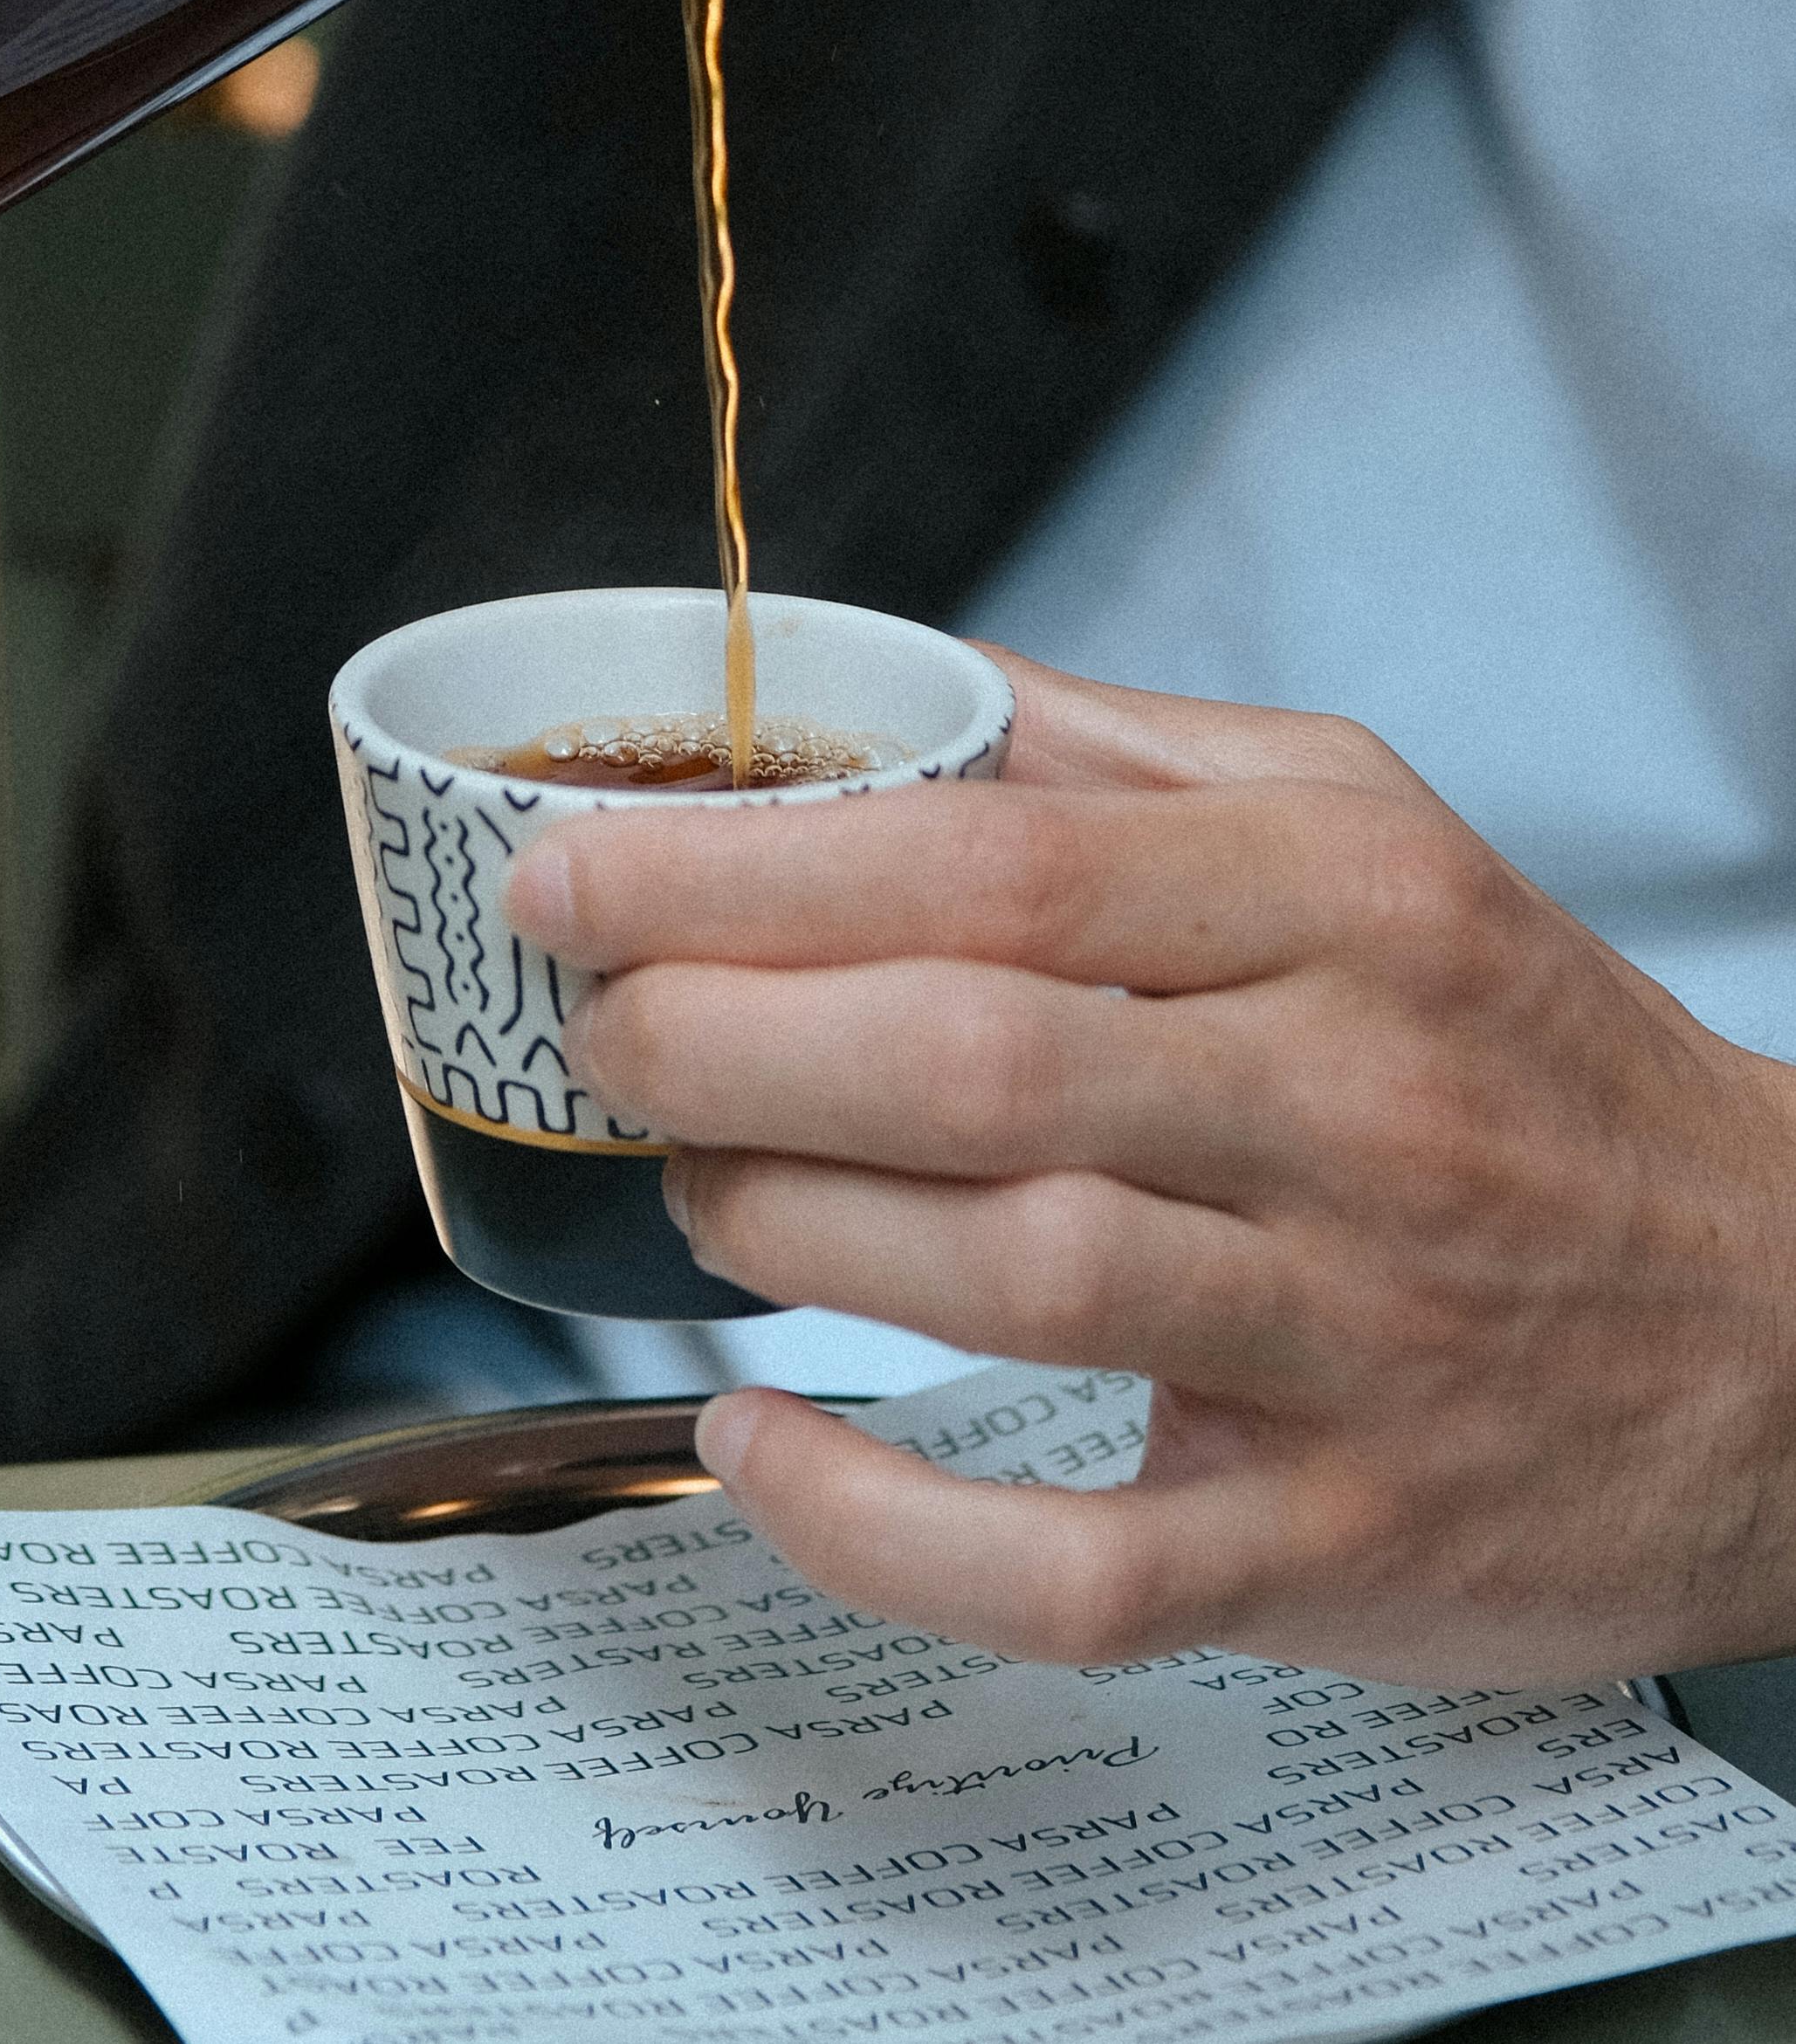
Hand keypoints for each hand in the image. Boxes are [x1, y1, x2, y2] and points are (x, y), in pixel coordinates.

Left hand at [505, 651, 1795, 1680]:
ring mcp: (1350, 1338)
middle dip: (731, 1034)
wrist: (1793, 1334)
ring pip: (1019, 1274)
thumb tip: (866, 686)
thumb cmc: (1526, 1065)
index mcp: (1337, 905)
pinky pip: (1082, 1563)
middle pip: (980, 1054)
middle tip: (600, 1028)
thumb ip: (1117, 750)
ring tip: (687, 1184)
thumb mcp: (1368, 833)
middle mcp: (1351, 1107)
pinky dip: (889, 1526)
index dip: (750, 870)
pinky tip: (764, 1451)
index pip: (996, 862)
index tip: (575, 875)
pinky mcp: (1337, 1544)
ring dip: (792, 1223)